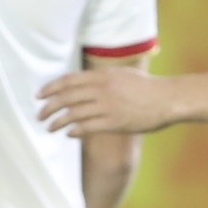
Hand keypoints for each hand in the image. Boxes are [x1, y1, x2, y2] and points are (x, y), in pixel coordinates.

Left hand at [39, 67, 179, 136]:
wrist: (168, 99)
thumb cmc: (147, 87)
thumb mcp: (123, 74)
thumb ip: (102, 77)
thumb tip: (84, 82)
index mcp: (102, 76)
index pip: (68, 81)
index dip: (50, 88)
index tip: (39, 96)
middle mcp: (102, 90)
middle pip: (66, 98)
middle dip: (48, 107)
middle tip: (39, 115)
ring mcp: (108, 106)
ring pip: (73, 114)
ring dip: (57, 122)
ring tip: (50, 128)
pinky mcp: (114, 123)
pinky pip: (88, 127)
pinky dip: (75, 130)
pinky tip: (69, 133)